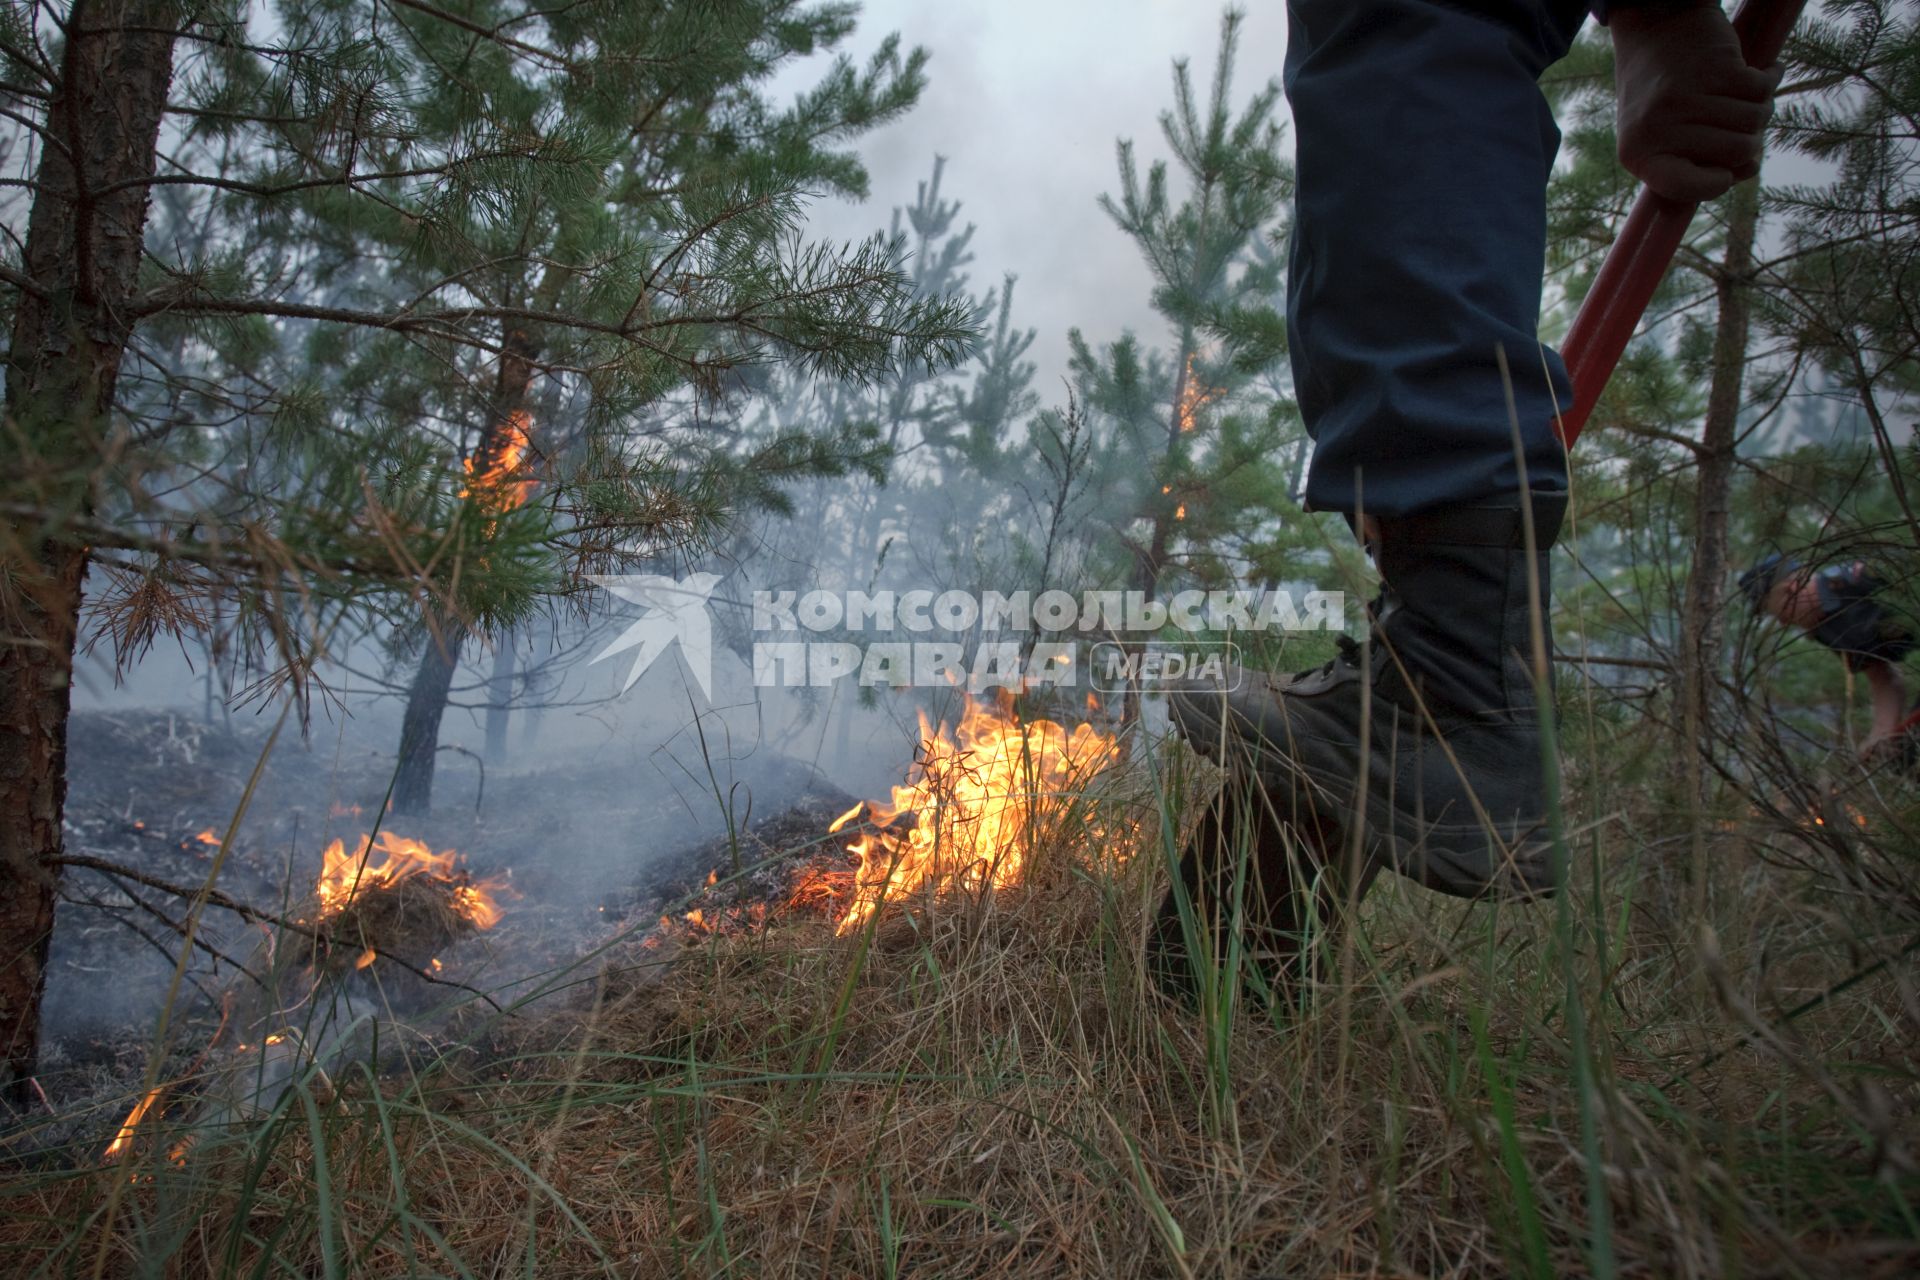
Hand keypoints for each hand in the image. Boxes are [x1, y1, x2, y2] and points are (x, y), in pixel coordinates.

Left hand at [1612, 4, 1781, 202]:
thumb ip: (1697, 164)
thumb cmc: (1663, 98)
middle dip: (1750, 141)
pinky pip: (1763, 90)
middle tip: (1737, 125)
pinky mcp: (1715, 67)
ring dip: (1760, 109)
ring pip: (1755, 121)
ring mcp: (1686, 97)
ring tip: (1743, 98)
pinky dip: (1769, 80)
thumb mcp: (1662, 138)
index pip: (1682, 188)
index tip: (1724, 176)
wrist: (1656, 30)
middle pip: (1738, 153)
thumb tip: (1749, 169)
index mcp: (1638, 154)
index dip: (1713, 186)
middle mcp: (1658, 128)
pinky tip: (1763, 73)